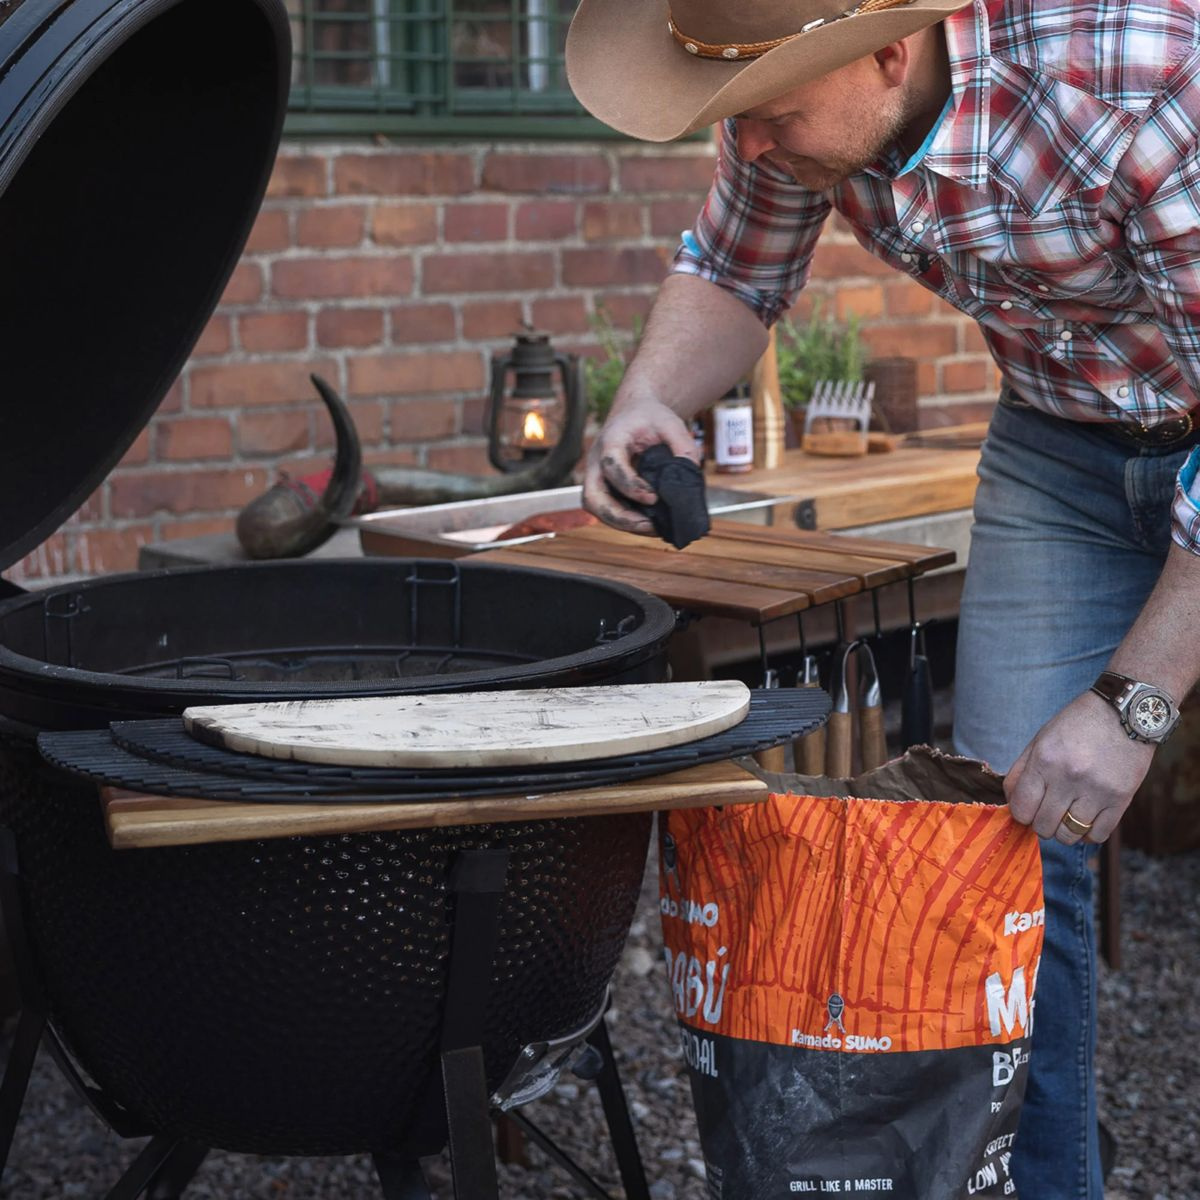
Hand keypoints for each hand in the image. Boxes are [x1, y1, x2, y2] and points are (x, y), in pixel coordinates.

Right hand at [581, 395, 698, 533]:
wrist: (634, 413)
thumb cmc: (650, 418)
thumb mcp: (671, 423)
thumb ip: (684, 446)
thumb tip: (691, 475)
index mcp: (611, 441)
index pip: (611, 467)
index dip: (630, 486)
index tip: (653, 497)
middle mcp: (597, 462)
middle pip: (592, 497)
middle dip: (617, 516)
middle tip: (648, 524)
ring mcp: (598, 478)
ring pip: (597, 509)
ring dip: (622, 524)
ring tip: (653, 529)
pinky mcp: (605, 489)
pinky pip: (609, 510)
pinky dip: (627, 522)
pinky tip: (651, 525)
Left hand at [1004, 691, 1155, 844]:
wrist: (1126, 712)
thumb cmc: (1077, 724)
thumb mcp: (1040, 739)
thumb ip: (1021, 771)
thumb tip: (1012, 803)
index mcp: (1045, 760)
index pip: (1021, 808)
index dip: (1021, 814)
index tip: (1028, 809)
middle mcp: (1069, 777)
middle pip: (1043, 826)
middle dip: (1041, 824)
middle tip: (1047, 813)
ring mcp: (1096, 791)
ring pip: (1069, 835)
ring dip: (1064, 831)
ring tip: (1066, 817)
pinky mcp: (1121, 799)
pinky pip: (1098, 835)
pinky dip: (1089, 834)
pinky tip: (1087, 820)